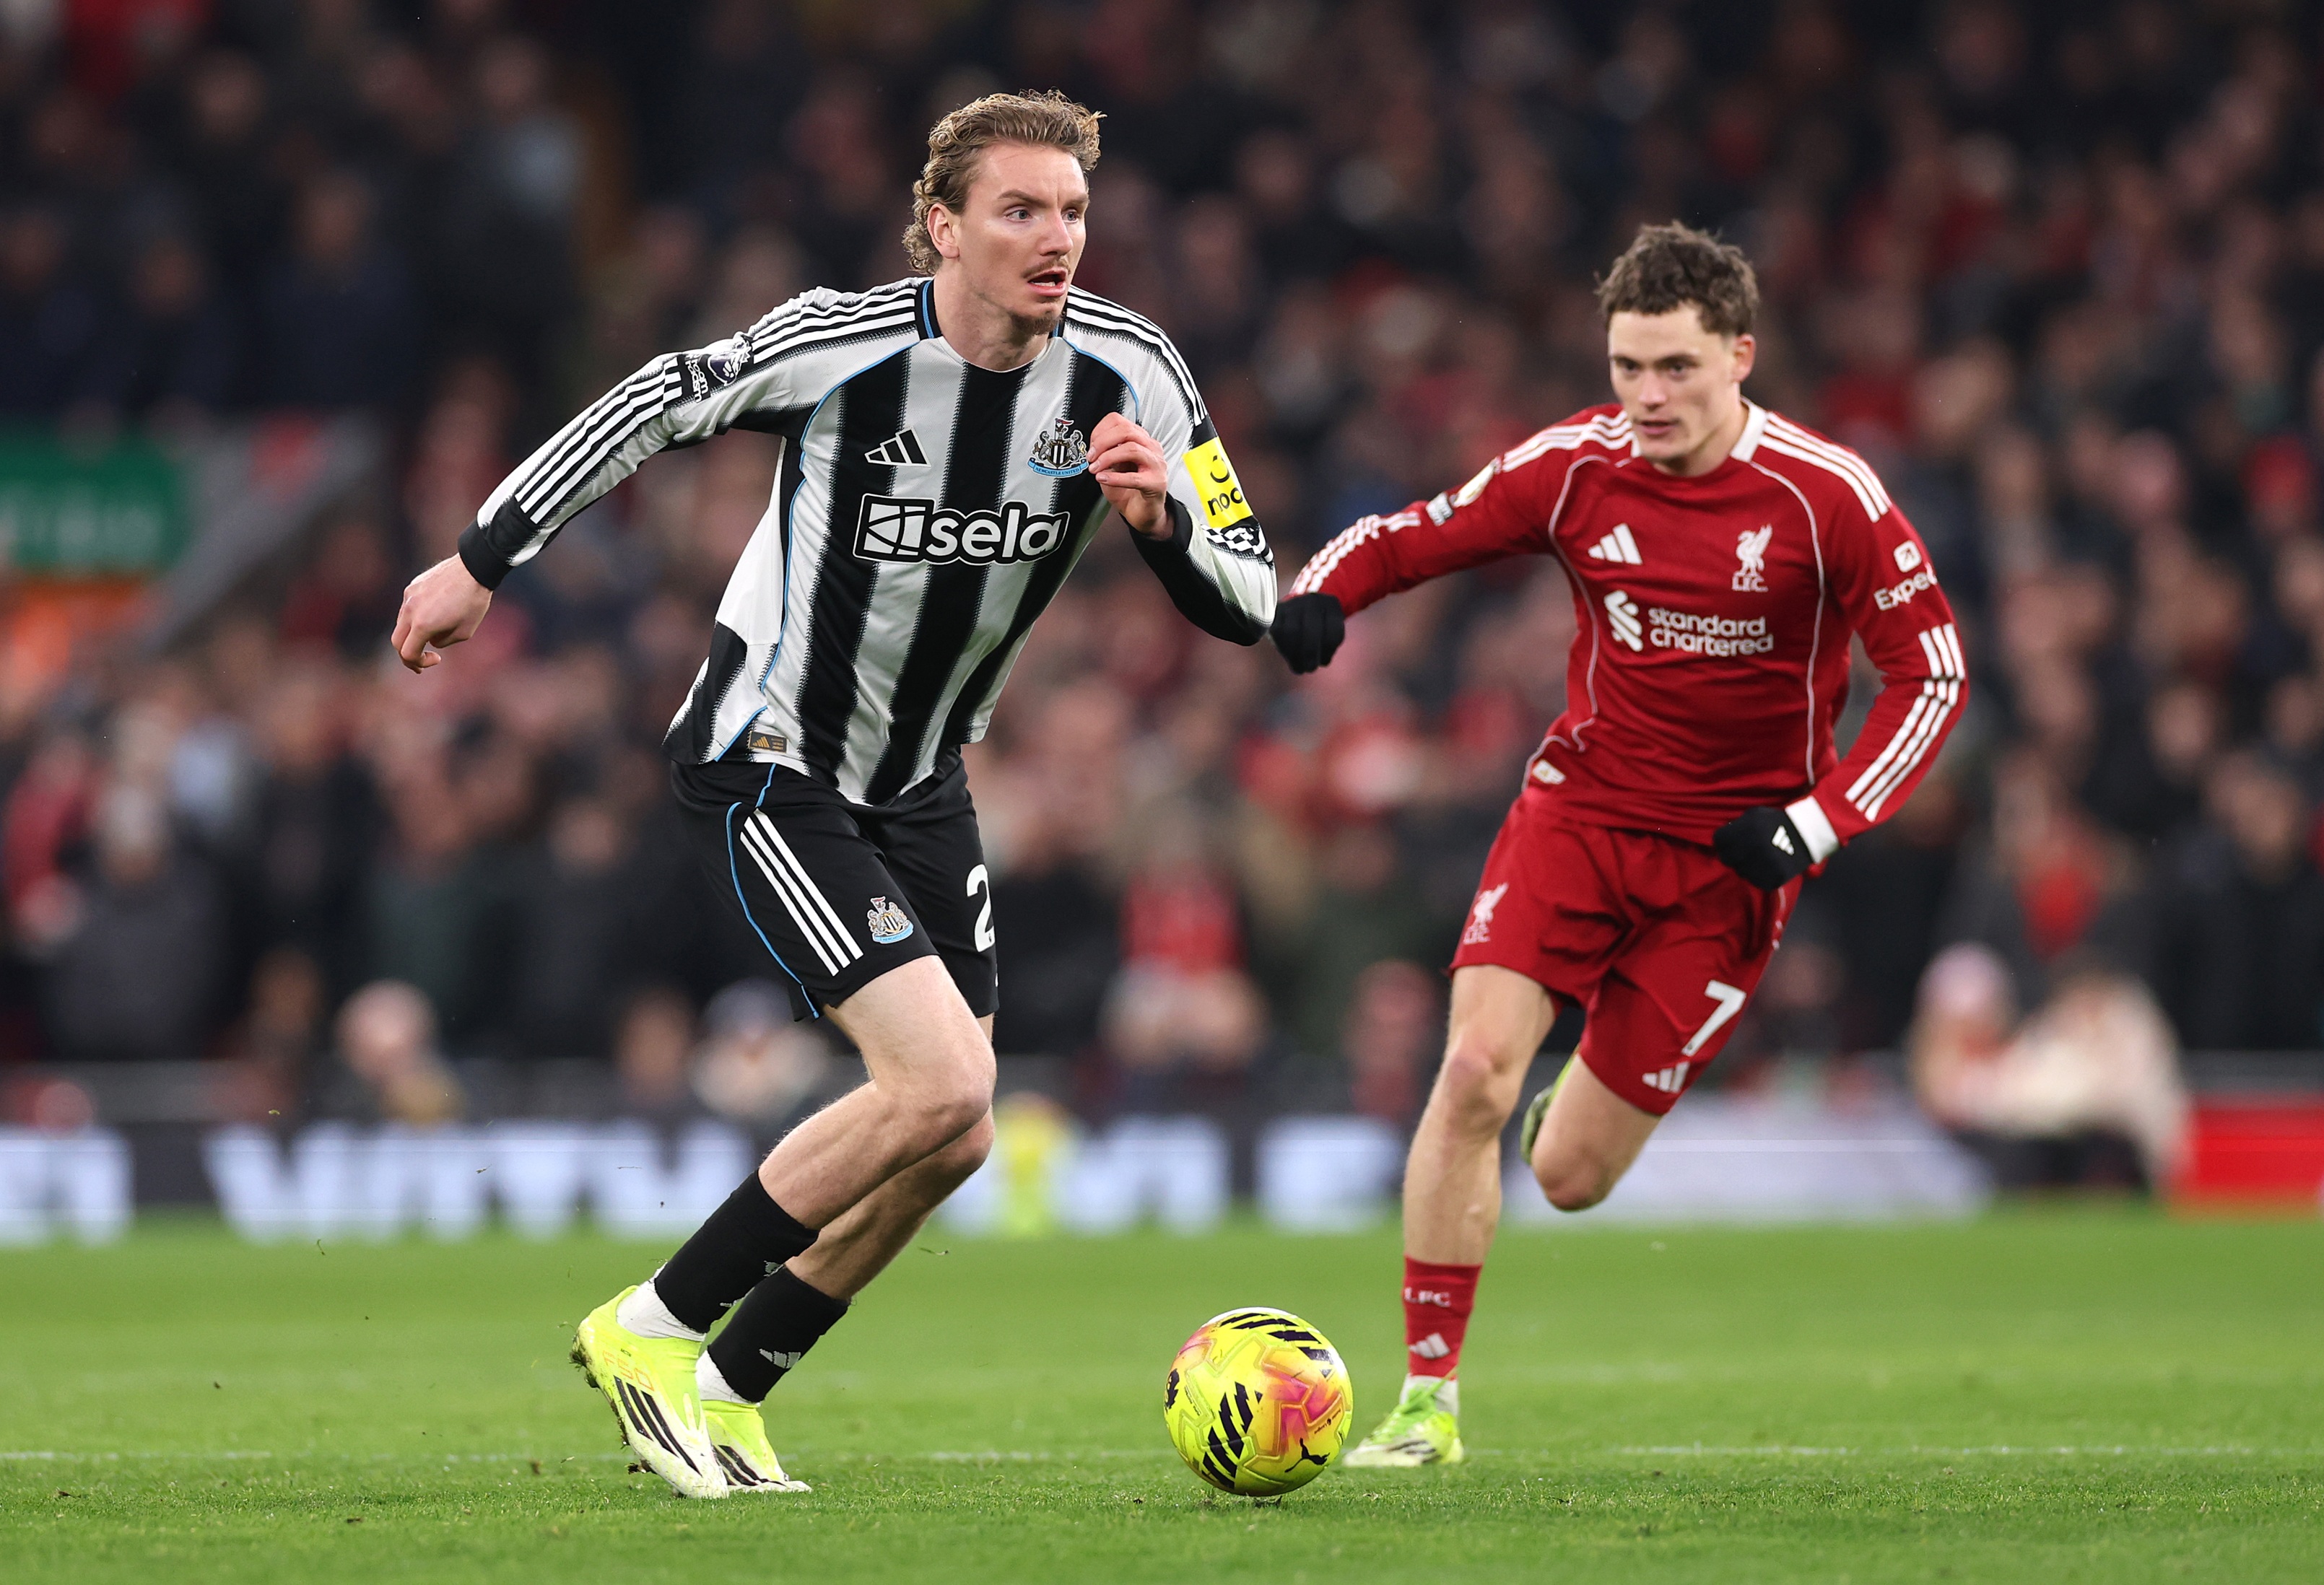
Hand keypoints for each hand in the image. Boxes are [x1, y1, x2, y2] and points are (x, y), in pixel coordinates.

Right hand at [391, 555, 493, 673]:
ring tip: (431, 636)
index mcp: (422, 624)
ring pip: (401, 623)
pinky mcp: (412, 586)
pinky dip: (415, 618)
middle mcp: (410, 610)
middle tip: (421, 661)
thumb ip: (442, 642)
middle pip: (396, 641)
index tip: (436, 660)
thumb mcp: (464, 632)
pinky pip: (408, 607)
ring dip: (412, 635)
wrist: (474, 568)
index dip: (419, 663)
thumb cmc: (473, 602)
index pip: (407, 653)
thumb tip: (430, 639)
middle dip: (408, 655)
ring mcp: (409, 596)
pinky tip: (434, 615)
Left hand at [1088, 412, 1168, 537]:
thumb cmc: (1129, 490)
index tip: (1090, 446)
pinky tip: (1103, 478)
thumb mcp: (1113, 466)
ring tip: (1096, 469)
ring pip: (1131, 449)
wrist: (1142, 512)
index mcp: (1140, 439)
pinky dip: (1114, 478)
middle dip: (1102, 442)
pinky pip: (1134, 477)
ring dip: (1107, 458)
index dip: (1100, 431)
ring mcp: (1156, 464)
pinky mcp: (1157, 483)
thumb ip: (1106, 453)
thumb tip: (1092, 446)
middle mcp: (1151, 448)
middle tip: (1091, 457)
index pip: (1119, 422)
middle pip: (1126, 431)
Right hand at [1270, 591, 1344, 673]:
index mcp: (1331, 604)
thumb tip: (1323, 661)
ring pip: (1293, 631)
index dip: (1328, 650)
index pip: (1334, 631)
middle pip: (1313, 630)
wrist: (1293, 613)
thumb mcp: (1327, 633)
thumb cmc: (1314, 629)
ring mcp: (1294, 603)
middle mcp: (1313, 599)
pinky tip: (1288, 656)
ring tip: (1299, 668)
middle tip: (1310, 669)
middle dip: (1311, 654)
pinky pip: (1279, 633)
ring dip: (1296, 654)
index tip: (1324, 662)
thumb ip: (1328, 644)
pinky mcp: (1276, 611)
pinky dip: (1284, 649)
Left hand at [1712, 805, 1814, 890]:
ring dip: (1746, 867)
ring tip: (1758, 859)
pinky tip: (1766, 867)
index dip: (1723, 842)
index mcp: (1743, 831)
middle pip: (1726, 859)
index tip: (1730, 843)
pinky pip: (1757, 881)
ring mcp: (1761, 865)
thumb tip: (1725, 836)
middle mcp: (1749, 849)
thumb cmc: (1776, 821)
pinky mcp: (1772, 878)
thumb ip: (1737, 825)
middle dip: (1732, 856)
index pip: (1719, 840)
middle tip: (1743, 853)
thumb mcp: (1754, 815)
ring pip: (1741, 872)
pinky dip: (1760, 876)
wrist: (1806, 834)